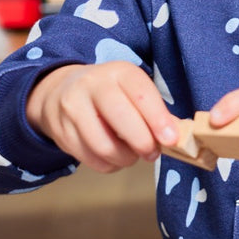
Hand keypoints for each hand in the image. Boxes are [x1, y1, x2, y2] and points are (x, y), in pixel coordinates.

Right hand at [26, 61, 178, 173]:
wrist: (62, 90)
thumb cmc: (112, 93)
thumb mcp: (133, 89)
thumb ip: (155, 111)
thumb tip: (177, 136)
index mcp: (118, 72)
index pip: (141, 94)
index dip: (158, 119)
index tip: (171, 139)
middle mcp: (92, 85)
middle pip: (121, 119)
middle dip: (143, 143)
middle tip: (152, 153)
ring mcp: (72, 108)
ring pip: (104, 146)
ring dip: (125, 159)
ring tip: (131, 155)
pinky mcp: (61, 132)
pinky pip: (90, 159)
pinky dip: (108, 165)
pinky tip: (114, 158)